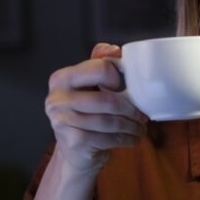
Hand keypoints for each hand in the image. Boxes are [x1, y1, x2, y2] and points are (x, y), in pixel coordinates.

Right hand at [44, 43, 147, 173]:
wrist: (74, 150)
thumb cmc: (86, 113)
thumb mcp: (89, 86)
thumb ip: (99, 64)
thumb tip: (114, 49)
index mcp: (61, 79)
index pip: (99, 69)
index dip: (118, 78)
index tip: (126, 88)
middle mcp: (57, 99)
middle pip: (107, 100)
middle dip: (131, 109)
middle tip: (143, 115)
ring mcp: (62, 121)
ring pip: (110, 121)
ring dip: (132, 126)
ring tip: (141, 127)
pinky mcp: (73, 142)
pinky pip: (109, 138)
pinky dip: (126, 139)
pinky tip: (133, 138)